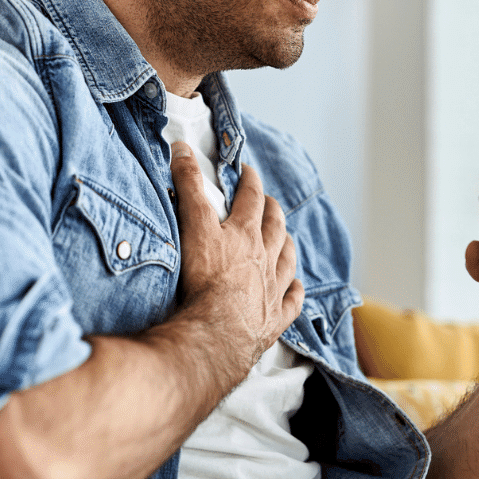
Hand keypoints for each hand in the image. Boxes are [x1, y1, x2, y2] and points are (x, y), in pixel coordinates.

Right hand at [169, 142, 302, 375]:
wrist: (218, 332)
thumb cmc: (205, 279)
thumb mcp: (193, 224)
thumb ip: (189, 185)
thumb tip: (182, 147)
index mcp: (246, 234)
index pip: (251, 198)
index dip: (250, 182)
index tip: (249, 172)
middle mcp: (265, 258)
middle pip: (274, 228)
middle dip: (272, 211)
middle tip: (270, 202)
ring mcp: (273, 289)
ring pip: (286, 260)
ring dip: (287, 246)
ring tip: (286, 238)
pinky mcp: (274, 319)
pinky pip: (291, 302)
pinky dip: (295, 292)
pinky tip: (296, 287)